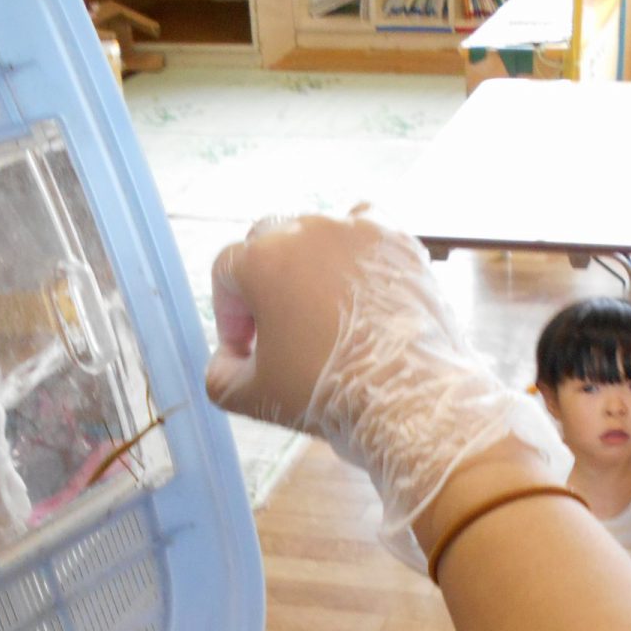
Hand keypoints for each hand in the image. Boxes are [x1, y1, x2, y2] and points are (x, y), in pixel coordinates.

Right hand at [207, 209, 567, 558]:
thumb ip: (220, 375)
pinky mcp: (400, 242)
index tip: (244, 350)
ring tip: (324, 311)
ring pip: (318, 234)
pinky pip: (367, 232)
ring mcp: (358, 231)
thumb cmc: (328, 395)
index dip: (229, 313)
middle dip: (265, 285)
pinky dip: (357, 252)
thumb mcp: (253, 398)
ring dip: (310, 265)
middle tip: (280, 331)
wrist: (411, 401)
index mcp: (262, 259)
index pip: (226, 271)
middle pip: (268, 244)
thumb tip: (226, 363)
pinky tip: (361, 289)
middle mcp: (307, 230)